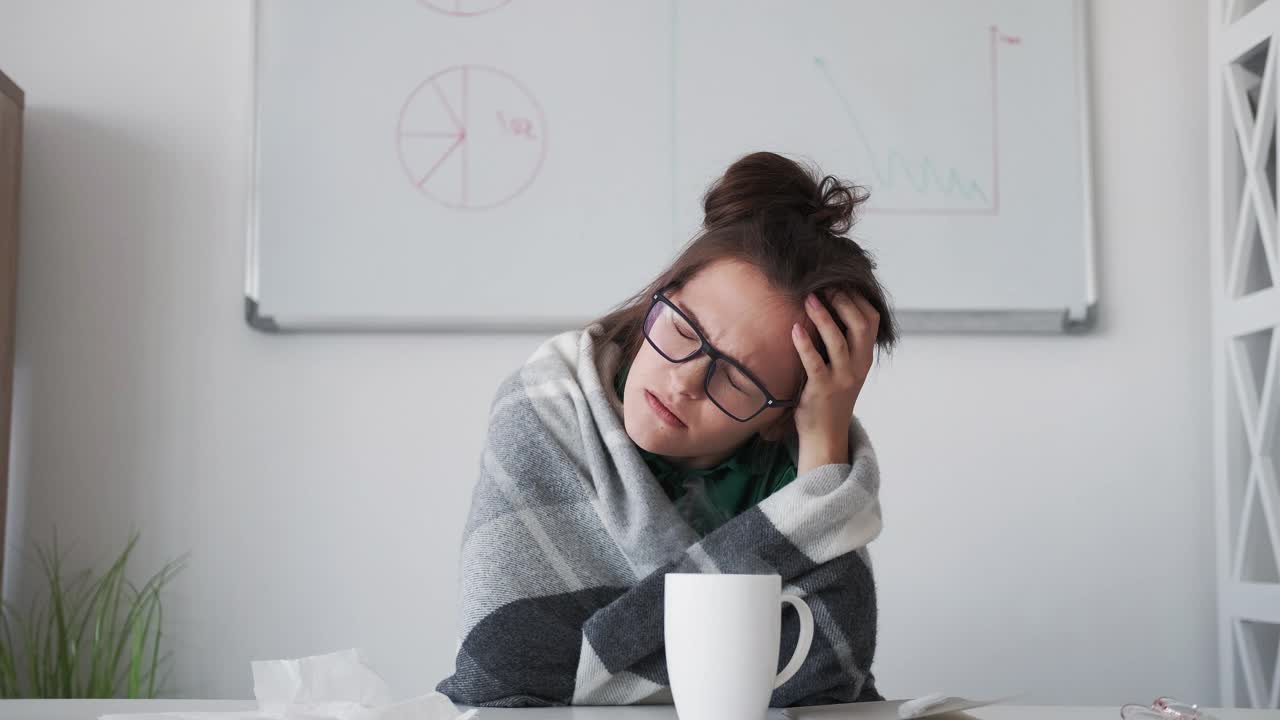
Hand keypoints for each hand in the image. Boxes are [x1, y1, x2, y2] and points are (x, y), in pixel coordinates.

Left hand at [789, 291, 879, 470]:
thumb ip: (843, 343)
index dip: (857, 298)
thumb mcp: (845, 368)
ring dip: (824, 317)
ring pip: (838, 341)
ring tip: (809, 298)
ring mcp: (842, 378)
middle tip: (824, 285)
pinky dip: (804, 344)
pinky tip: (795, 329)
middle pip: (860, 325)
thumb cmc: (830, 397)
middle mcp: (858, 365)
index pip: (872, 320)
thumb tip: (829, 308)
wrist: (826, 435)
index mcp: (865, 357)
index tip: (840, 282)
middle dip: (843, 301)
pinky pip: (814, 363)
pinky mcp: (822, 389)